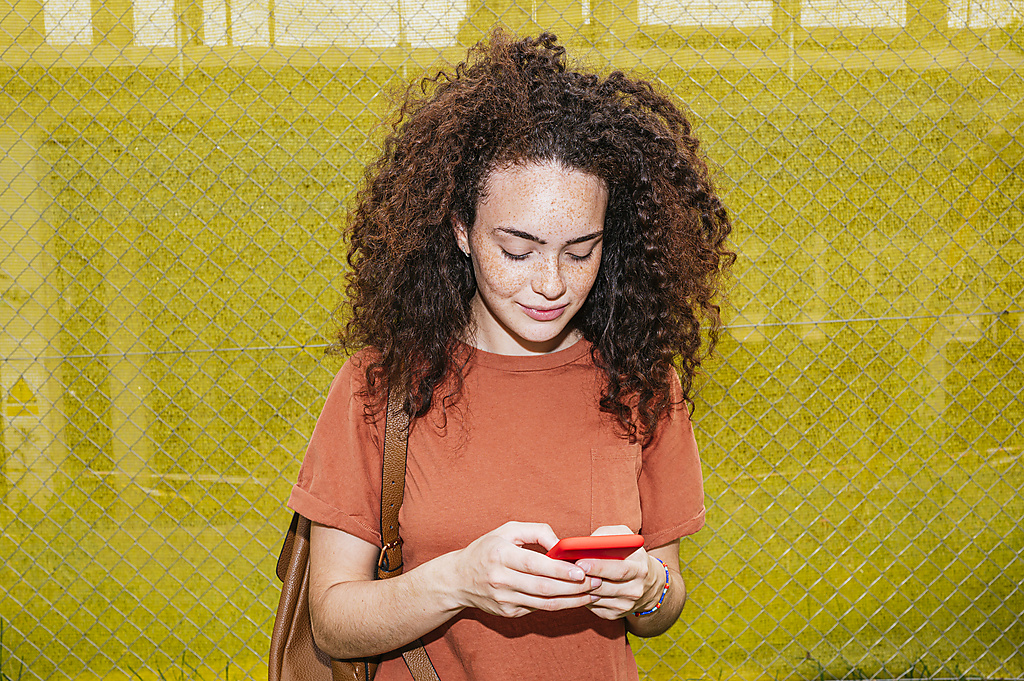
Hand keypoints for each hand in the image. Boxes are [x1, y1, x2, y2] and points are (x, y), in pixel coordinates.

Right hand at [449, 521, 599, 617]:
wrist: (458, 579)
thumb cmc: (488, 549)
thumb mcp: (507, 530)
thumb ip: (537, 531)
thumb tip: (562, 544)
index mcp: (500, 555)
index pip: (535, 565)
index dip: (560, 570)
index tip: (582, 571)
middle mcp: (501, 579)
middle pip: (544, 588)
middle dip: (574, 587)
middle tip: (597, 582)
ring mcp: (504, 599)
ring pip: (545, 604)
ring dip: (572, 600)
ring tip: (593, 593)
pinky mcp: (508, 613)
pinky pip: (538, 609)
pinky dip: (559, 605)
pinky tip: (574, 599)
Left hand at [576, 525, 658, 619]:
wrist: (649, 585)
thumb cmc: (631, 555)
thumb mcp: (626, 539)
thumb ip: (608, 535)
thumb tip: (585, 542)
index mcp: (640, 569)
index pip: (619, 570)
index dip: (599, 567)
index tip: (581, 562)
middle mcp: (635, 590)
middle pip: (605, 587)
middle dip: (585, 579)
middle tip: (569, 570)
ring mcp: (625, 605)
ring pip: (596, 597)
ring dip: (580, 587)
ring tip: (569, 576)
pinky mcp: (614, 615)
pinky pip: (593, 606)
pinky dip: (582, 596)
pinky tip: (578, 586)